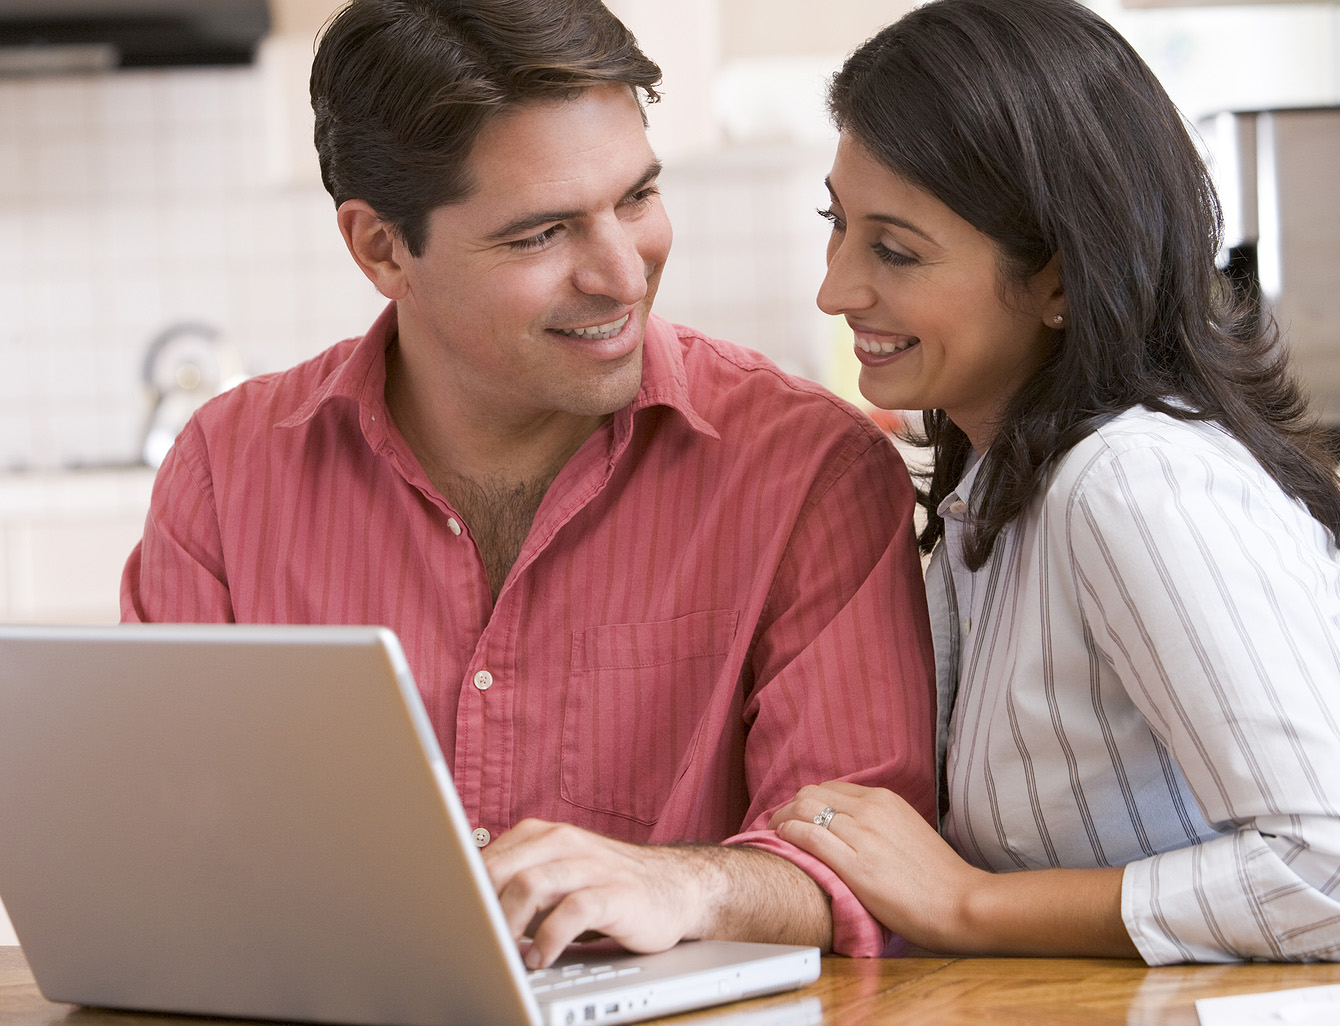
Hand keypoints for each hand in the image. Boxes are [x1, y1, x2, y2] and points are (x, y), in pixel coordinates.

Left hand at [481, 819, 707, 968]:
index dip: (464, 891)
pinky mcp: (616, 893)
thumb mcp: (559, 875)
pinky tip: (541, 958)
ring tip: (505, 953)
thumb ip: (520, 882)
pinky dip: (548, 940)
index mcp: (545, 834)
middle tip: (475, 942)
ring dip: (508, 926)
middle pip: (501, 869)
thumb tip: (468, 910)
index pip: (488, 857)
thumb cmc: (608, 886)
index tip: (452, 921)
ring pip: (530, 886)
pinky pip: (572, 912)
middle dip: (480, 909)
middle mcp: (566, 842)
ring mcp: (592, 865)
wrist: (676, 887)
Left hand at [769, 781, 987, 951]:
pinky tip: (782, 842)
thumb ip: (878, 822)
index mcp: (884, 799)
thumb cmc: (935, 876)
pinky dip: (789, 835)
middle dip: (788, 807)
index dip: (806, 802)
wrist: (960, 902)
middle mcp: (871, 810)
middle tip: (777, 826)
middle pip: (811, 793)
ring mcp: (863, 835)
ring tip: (773, 835)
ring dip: (781, 820)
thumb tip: (849, 825)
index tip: (795, 817)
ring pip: (804, 810)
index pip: (829, 788)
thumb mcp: (906, 829)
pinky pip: (810, 837)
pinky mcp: (856, 865)